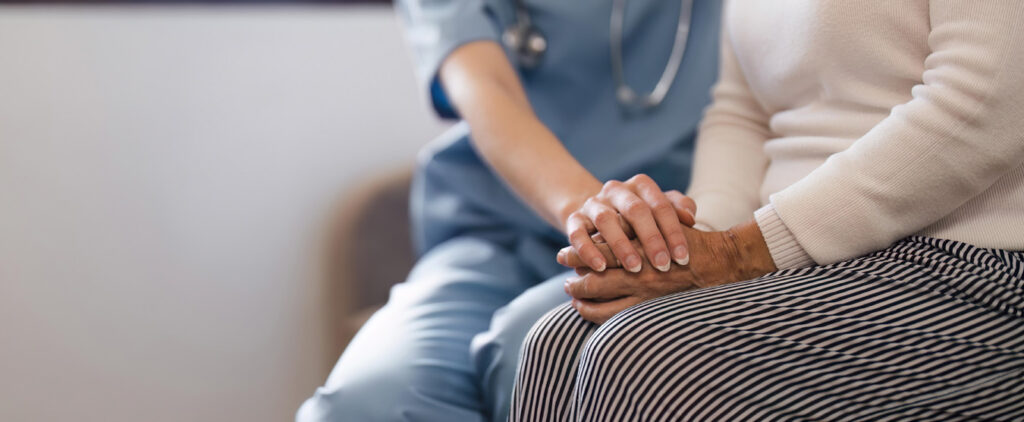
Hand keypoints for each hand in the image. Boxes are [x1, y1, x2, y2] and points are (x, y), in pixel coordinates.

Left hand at [559, 220, 776, 323]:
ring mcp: (643, 288)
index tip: (563, 254)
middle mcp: (638, 266)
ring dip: (581, 296)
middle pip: (595, 272)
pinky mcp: (649, 305)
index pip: (598, 245)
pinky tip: (587, 310)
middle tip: (564, 279)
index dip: (579, 250)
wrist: (721, 261)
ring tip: (572, 295)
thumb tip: (612, 218)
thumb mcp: (665, 218)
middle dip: (575, 275)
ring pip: (600, 295)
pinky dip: (595, 312)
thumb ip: (639, 217)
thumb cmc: (691, 238)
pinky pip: (614, 314)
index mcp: (638, 241)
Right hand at [564, 174, 696, 273]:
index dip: (673, 232)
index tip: (682, 258)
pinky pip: (577, 234)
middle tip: (662, 265)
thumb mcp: (660, 209)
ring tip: (634, 268)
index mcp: (641, 185)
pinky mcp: (574, 219)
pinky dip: (588, 251)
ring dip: (621, 246)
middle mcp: (616, 190)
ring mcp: (593, 204)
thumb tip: (690, 217)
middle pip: (635, 210)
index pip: (660, 205)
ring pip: (606, 220)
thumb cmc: (639, 218)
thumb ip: (678, 208)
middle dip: (651, 239)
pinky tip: (601, 268)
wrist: (597, 215)